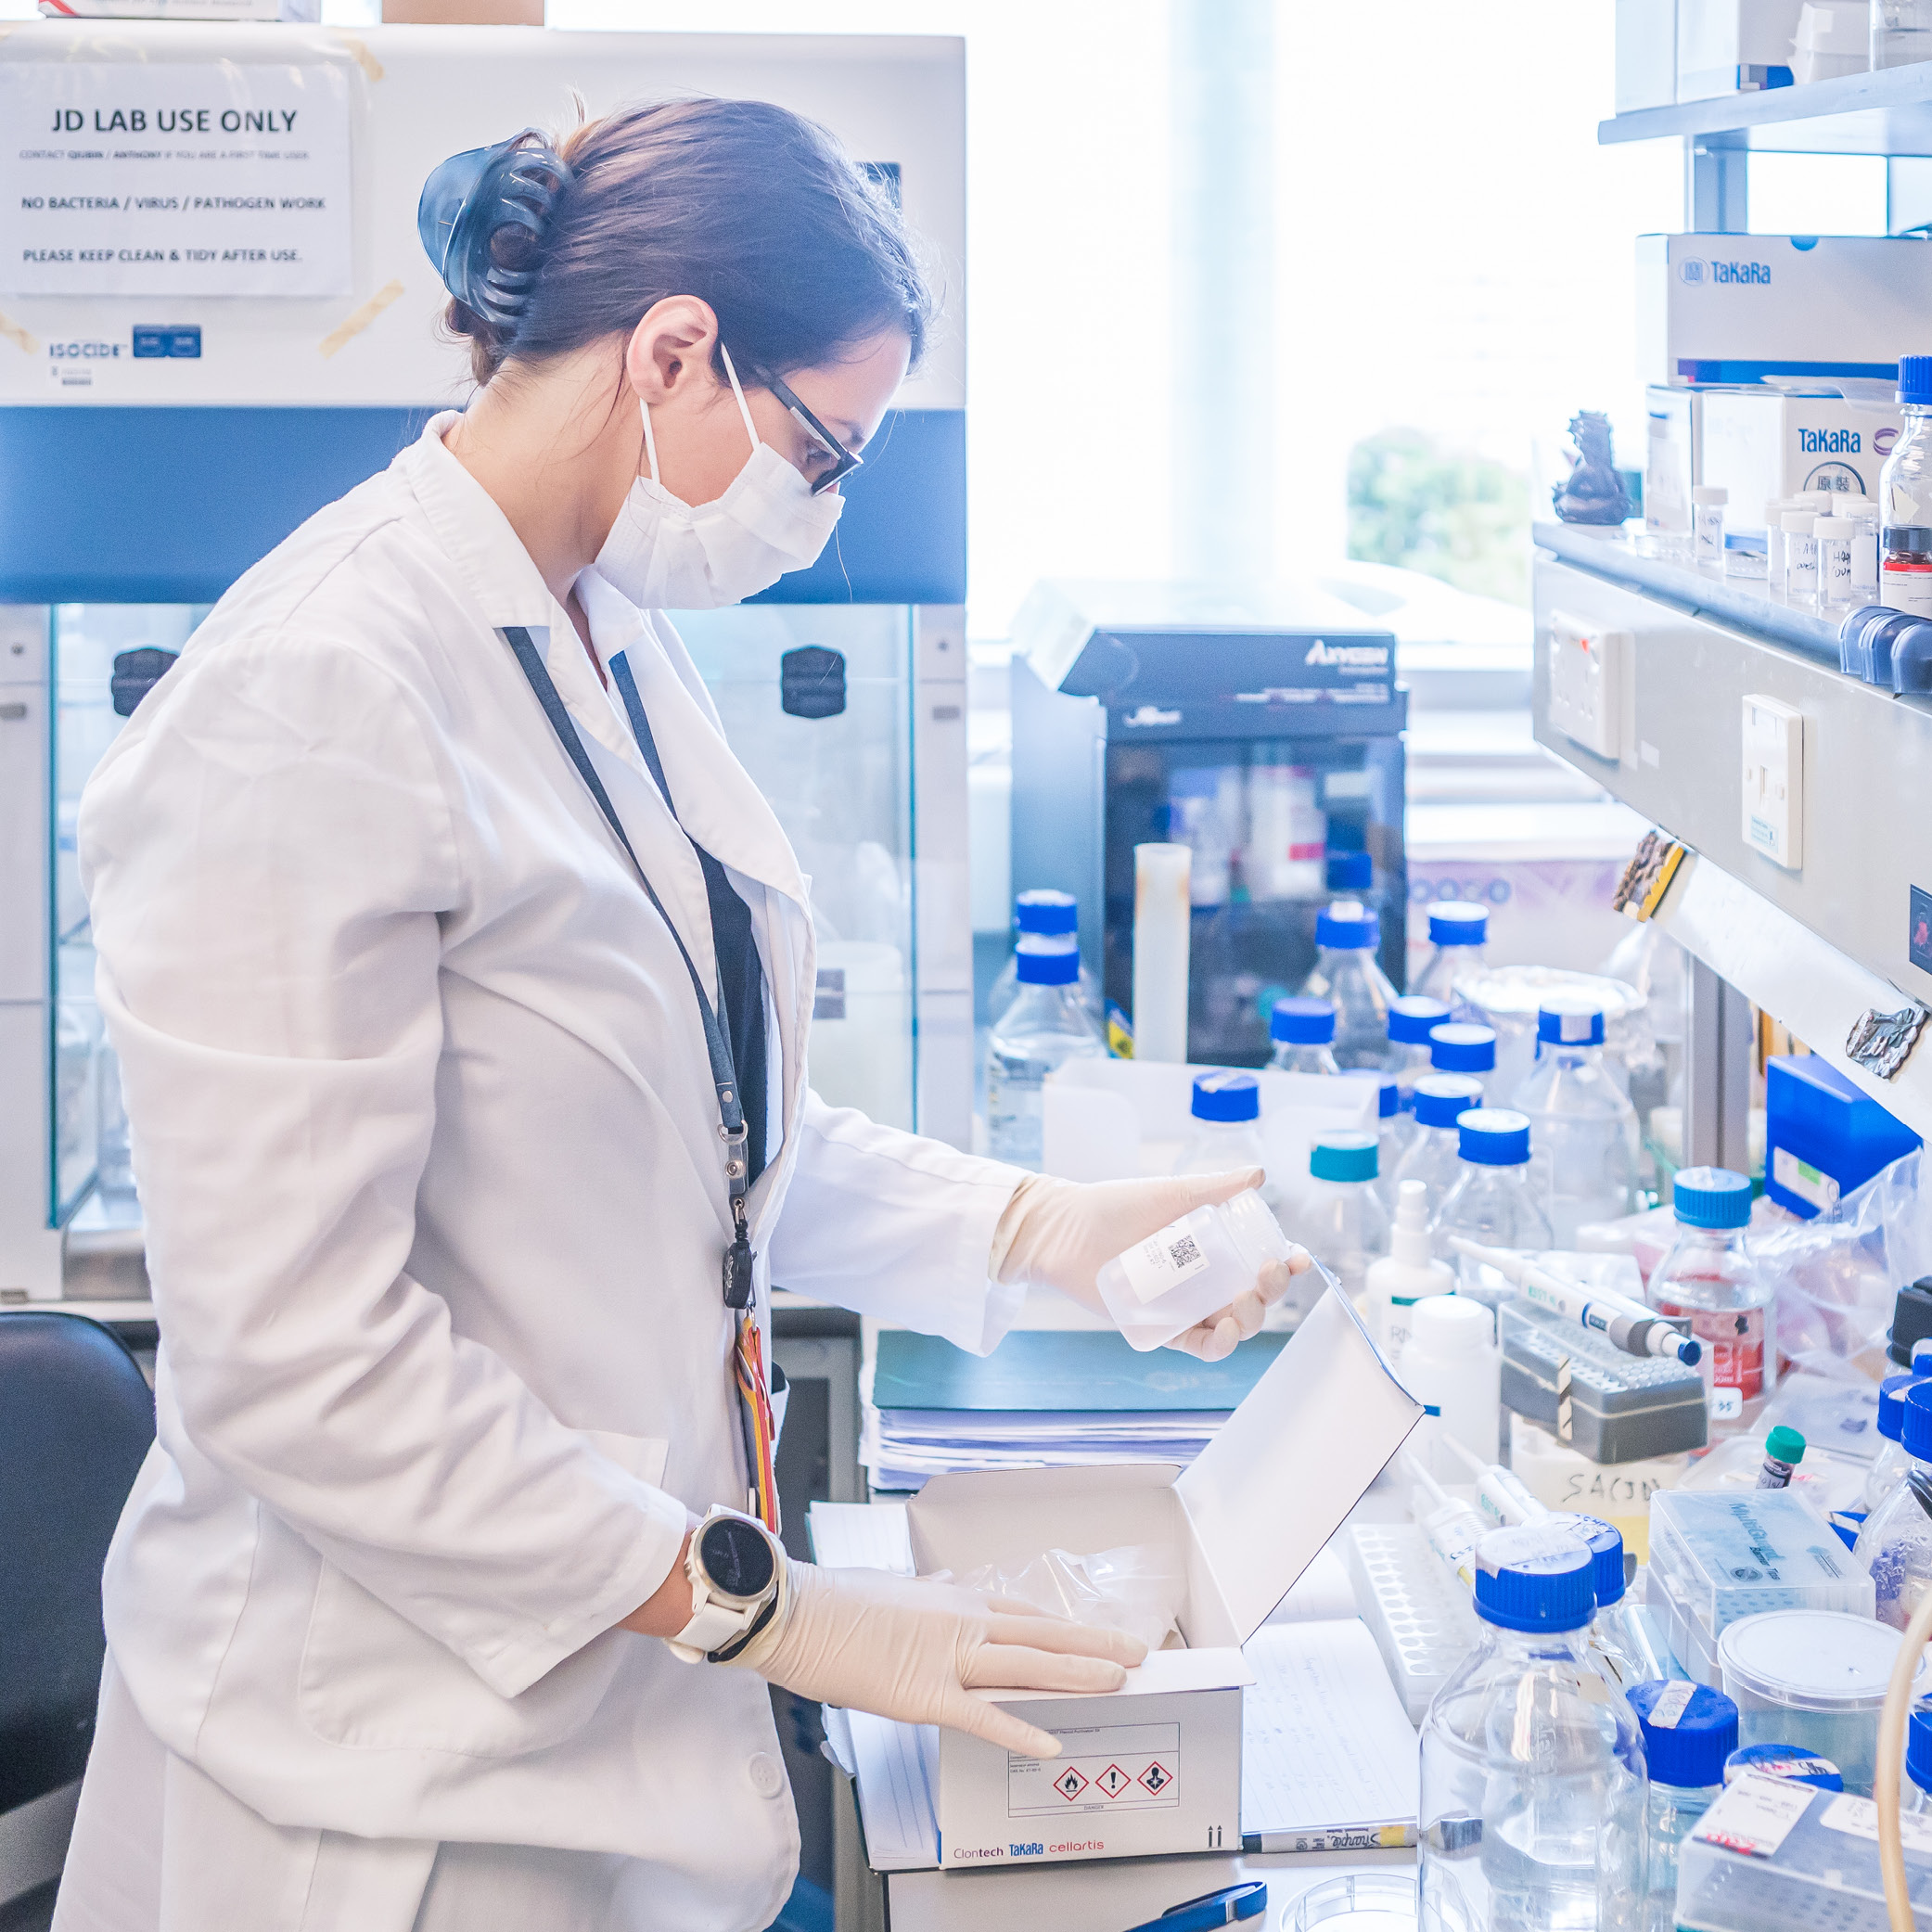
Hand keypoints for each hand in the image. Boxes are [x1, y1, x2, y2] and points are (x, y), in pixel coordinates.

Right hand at [720, 1561, 1145, 1757]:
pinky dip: (1020, 1728)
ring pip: (1027, 1665)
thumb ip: (926, 1593)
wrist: (796, 1611)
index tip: (1095, 1634)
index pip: (1024, 1614)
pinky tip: (1051, 1741)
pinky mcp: (924, 1693)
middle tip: (1136, 1651)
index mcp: (952, 1601)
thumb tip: (945, 1585)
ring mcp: (946, 1657)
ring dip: (1077, 1673)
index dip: (1065, 1628)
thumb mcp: (891, 1588)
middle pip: (1041, 1634)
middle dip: (1093, 1644)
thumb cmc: (834, 1601)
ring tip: (1119, 1680)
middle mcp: (960, 1622)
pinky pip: (981, 1714)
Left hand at [992, 1170, 1311, 1360]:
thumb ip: (1215, 1187)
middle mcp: (1206, 1281)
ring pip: (1233, 1325)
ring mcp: (1186, 1306)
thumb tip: (1259, 1176)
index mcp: (1214, 1249)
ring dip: (1251, 1319)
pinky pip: (1198, 1345)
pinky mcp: (1162, 1328)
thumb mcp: (1172, 1193)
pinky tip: (1226, 1331)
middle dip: (1271, 1291)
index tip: (1297, 1256)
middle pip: (1254, 1297)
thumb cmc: (1117, 1206)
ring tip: (1243, 1303)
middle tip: (1265, 1274)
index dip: (1285, 1265)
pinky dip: (1218, 1344)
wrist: (1066, 1229)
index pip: (1260, 1262)